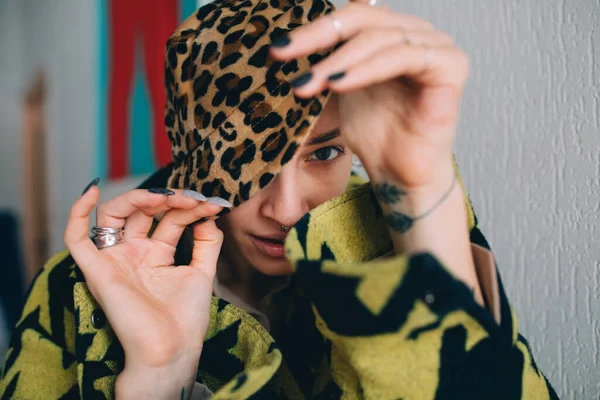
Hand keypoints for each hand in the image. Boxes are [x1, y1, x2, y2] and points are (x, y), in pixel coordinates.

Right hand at [64, 187, 223, 379]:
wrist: (172, 349)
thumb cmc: (185, 319)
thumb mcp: (202, 272)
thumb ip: (207, 242)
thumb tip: (210, 214)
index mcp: (156, 253)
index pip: (170, 218)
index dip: (190, 208)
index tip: (213, 205)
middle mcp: (133, 253)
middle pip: (142, 211)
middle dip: (168, 199)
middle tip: (191, 199)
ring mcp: (114, 260)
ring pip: (113, 214)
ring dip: (136, 198)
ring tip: (164, 197)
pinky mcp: (97, 271)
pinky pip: (75, 239)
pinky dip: (76, 213)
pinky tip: (92, 192)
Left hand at [271, 0, 468, 188]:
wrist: (399, 173)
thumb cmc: (375, 134)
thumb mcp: (341, 87)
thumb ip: (330, 57)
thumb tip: (294, 35)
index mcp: (393, 33)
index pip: (351, 17)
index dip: (313, 29)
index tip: (277, 50)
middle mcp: (417, 33)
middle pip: (363, 20)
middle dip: (319, 37)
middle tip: (284, 55)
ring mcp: (437, 46)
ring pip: (380, 38)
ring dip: (338, 60)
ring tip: (310, 82)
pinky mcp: (451, 66)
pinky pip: (403, 57)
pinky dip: (366, 69)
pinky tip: (338, 83)